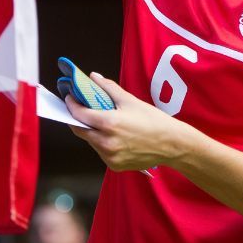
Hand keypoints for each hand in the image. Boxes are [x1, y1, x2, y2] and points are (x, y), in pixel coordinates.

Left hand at [65, 72, 189, 171]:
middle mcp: (106, 142)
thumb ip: (108, 88)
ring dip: (90, 131)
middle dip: (77, 119)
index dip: (71, 105)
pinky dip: (101, 143)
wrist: (173, 144)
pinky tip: (111, 135)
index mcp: (108, 124)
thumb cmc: (153, 120)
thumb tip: (93, 77)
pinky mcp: (115, 165)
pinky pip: (101, 152)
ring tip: (98, 121)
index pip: (79, 114)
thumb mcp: (130, 100)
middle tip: (80, 109)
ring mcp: (110, 156)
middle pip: (80, 130)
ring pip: (90, 141)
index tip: (70, 97)